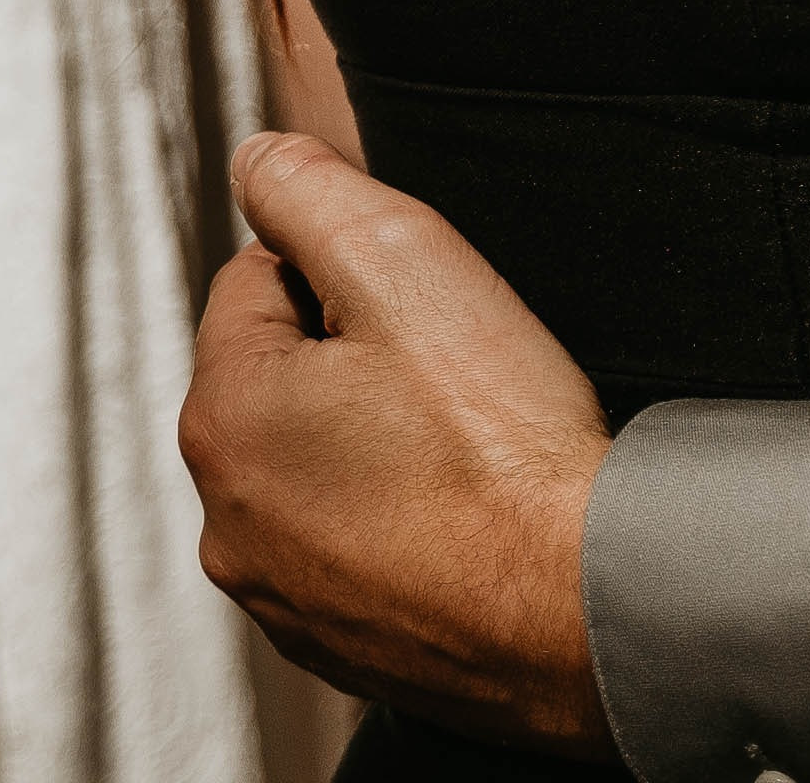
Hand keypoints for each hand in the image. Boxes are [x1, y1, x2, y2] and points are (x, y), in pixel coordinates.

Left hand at [183, 132, 614, 756]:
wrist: (586, 608)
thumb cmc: (503, 447)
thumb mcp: (404, 260)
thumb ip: (311, 191)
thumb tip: (260, 158)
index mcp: (223, 418)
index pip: (261, 278)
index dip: (354, 272)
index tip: (427, 311)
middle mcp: (226, 523)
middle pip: (284, 379)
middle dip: (353, 361)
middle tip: (452, 376)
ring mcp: (281, 599)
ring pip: (318, 468)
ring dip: (372, 447)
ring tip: (464, 452)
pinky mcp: (341, 651)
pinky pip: (356, 551)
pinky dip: (399, 529)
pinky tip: (467, 520)